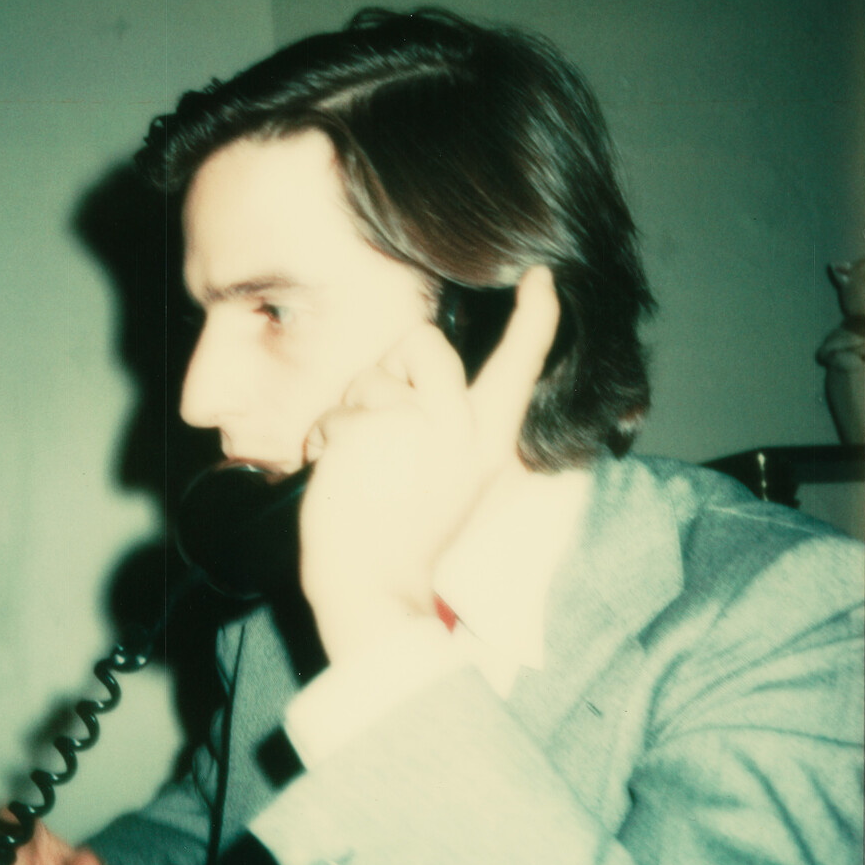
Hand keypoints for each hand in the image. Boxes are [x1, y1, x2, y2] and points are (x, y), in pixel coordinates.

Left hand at [299, 266, 560, 662]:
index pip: (519, 367)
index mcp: (487, 442)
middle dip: (388, 368)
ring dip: (348, 415)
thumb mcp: (449, 478)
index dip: (535, 319)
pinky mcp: (371, 426)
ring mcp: (416, 422)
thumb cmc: (401, 537)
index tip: (542, 277)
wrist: (371, 586)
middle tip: (378, 422)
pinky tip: (335, 477)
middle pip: (424, 342)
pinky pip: (333, 413)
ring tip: (358, 466)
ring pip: (368, 377)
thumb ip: (448, 424)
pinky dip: (322, 441)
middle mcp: (460, 426)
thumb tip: (417, 370)